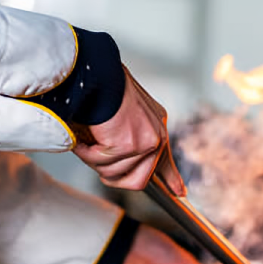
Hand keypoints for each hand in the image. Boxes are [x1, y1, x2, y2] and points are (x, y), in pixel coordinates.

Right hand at [72, 66, 185, 195]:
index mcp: (155, 125)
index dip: (171, 179)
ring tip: (87, 139)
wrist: (94, 71)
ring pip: (115, 174)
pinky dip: (86, 154)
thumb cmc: (100, 89)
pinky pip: (102, 164)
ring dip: (94, 160)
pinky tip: (83, 138)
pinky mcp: (130, 144)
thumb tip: (121, 166)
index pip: (165, 161)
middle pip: (139, 180)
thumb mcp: (118, 119)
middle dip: (111, 172)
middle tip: (94, 154)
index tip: (179, 192)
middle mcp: (156, 135)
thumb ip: (126, 143)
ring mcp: (146, 141)